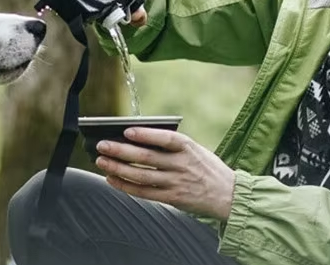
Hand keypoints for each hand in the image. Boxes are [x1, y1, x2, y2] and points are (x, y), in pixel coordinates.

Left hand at [95, 127, 234, 220]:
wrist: (228, 195)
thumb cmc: (206, 167)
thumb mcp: (195, 150)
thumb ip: (171, 145)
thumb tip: (137, 139)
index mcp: (189, 147)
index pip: (165, 139)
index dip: (146, 135)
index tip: (127, 130)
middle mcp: (182, 165)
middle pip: (146, 158)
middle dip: (121, 151)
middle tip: (102, 145)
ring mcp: (176, 183)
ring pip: (141, 176)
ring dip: (118, 169)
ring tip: (102, 162)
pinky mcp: (173, 198)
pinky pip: (144, 193)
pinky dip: (126, 186)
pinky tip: (112, 179)